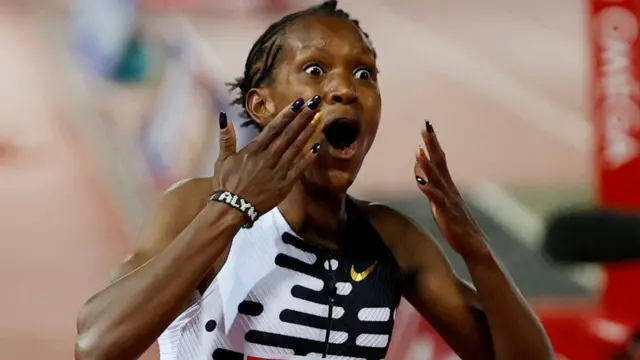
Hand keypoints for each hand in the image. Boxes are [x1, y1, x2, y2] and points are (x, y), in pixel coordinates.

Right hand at [212, 96, 323, 215]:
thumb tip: (225, 117)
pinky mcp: (284, 185)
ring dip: (308, 132)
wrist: (232, 209)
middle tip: (315, 104)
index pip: (274, 128)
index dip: (287, 114)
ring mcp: (277, 171)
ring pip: (296, 148)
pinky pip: (299, 169)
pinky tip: (317, 147)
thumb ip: (226, 138)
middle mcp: (268, 157)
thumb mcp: (222, 160)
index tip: (298, 102)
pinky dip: (308, 158)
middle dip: (302, 118)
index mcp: (253, 150)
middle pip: (288, 134)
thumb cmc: (226, 185)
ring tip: (318, 119)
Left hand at [414, 121, 487, 258]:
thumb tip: (421, 172)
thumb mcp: (441, 203)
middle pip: (440, 163)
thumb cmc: (457, 225)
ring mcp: (448, 200)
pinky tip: (420, 182)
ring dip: (428, 164)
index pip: (440, 160)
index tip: (427, 128)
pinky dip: (429, 189)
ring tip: (420, 150)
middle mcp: (449, 189)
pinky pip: (437, 199)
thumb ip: (432, 187)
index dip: (433, 144)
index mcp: (448, 186)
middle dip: (432, 145)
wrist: (475, 245)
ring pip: (437, 178)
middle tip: (426, 127)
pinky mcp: (446, 213)